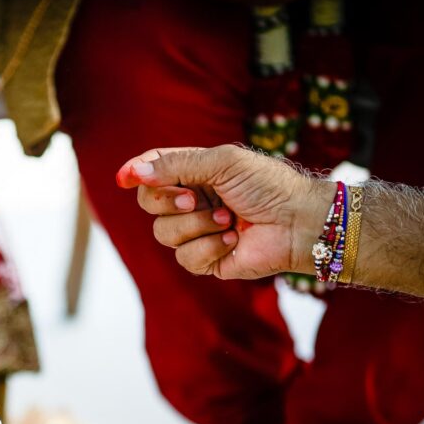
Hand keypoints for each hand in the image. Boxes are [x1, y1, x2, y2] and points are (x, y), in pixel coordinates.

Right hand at [117, 145, 334, 278]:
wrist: (299, 222)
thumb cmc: (269, 186)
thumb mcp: (222, 163)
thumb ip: (175, 165)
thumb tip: (134, 173)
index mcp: (194, 173)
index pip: (153, 171)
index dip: (136, 173)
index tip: (124, 179)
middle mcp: (191, 202)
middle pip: (148, 203)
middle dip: (168, 202)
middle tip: (195, 199)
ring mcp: (197, 232)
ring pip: (163, 233)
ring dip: (197, 225)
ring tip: (228, 220)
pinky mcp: (206, 260)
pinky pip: (184, 258)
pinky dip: (209, 247)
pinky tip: (233, 240)